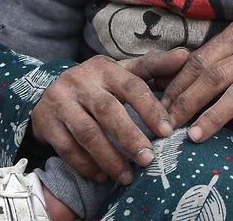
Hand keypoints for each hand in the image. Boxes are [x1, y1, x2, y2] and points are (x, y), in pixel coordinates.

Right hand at [30, 50, 186, 184]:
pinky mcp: (46, 123)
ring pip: (87, 133)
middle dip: (130, 137)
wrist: (46, 90)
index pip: (131, 86)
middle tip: (148, 159)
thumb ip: (153, 66)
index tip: (167, 131)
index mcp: (105, 68)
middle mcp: (81, 82)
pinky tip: (102, 177)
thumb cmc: (97, 84)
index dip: (150, 109)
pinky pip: (67, 149)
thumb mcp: (122, 71)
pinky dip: (86, 165)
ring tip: (127, 176)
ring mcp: (61, 102)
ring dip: (109, 158)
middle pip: (108, 111)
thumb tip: (186, 56)